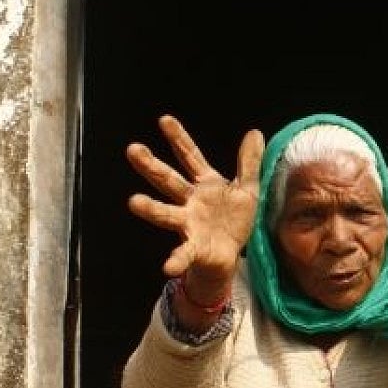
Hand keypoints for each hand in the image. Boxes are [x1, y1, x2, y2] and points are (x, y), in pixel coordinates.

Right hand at [126, 115, 263, 299]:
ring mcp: (189, 224)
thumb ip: (249, 163)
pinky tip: (167, 267)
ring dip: (151, 208)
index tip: (164, 120)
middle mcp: (190, 202)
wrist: (230, 254)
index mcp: (204, 185)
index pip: (190, 157)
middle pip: (168, 180)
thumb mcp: (247, 189)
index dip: (178, 139)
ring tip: (133, 202)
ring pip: (166, 214)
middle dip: (151, 165)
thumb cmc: (233, 220)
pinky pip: (183, 254)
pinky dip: (175, 260)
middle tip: (132, 149)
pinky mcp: (194, 247)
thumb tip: (255, 132)